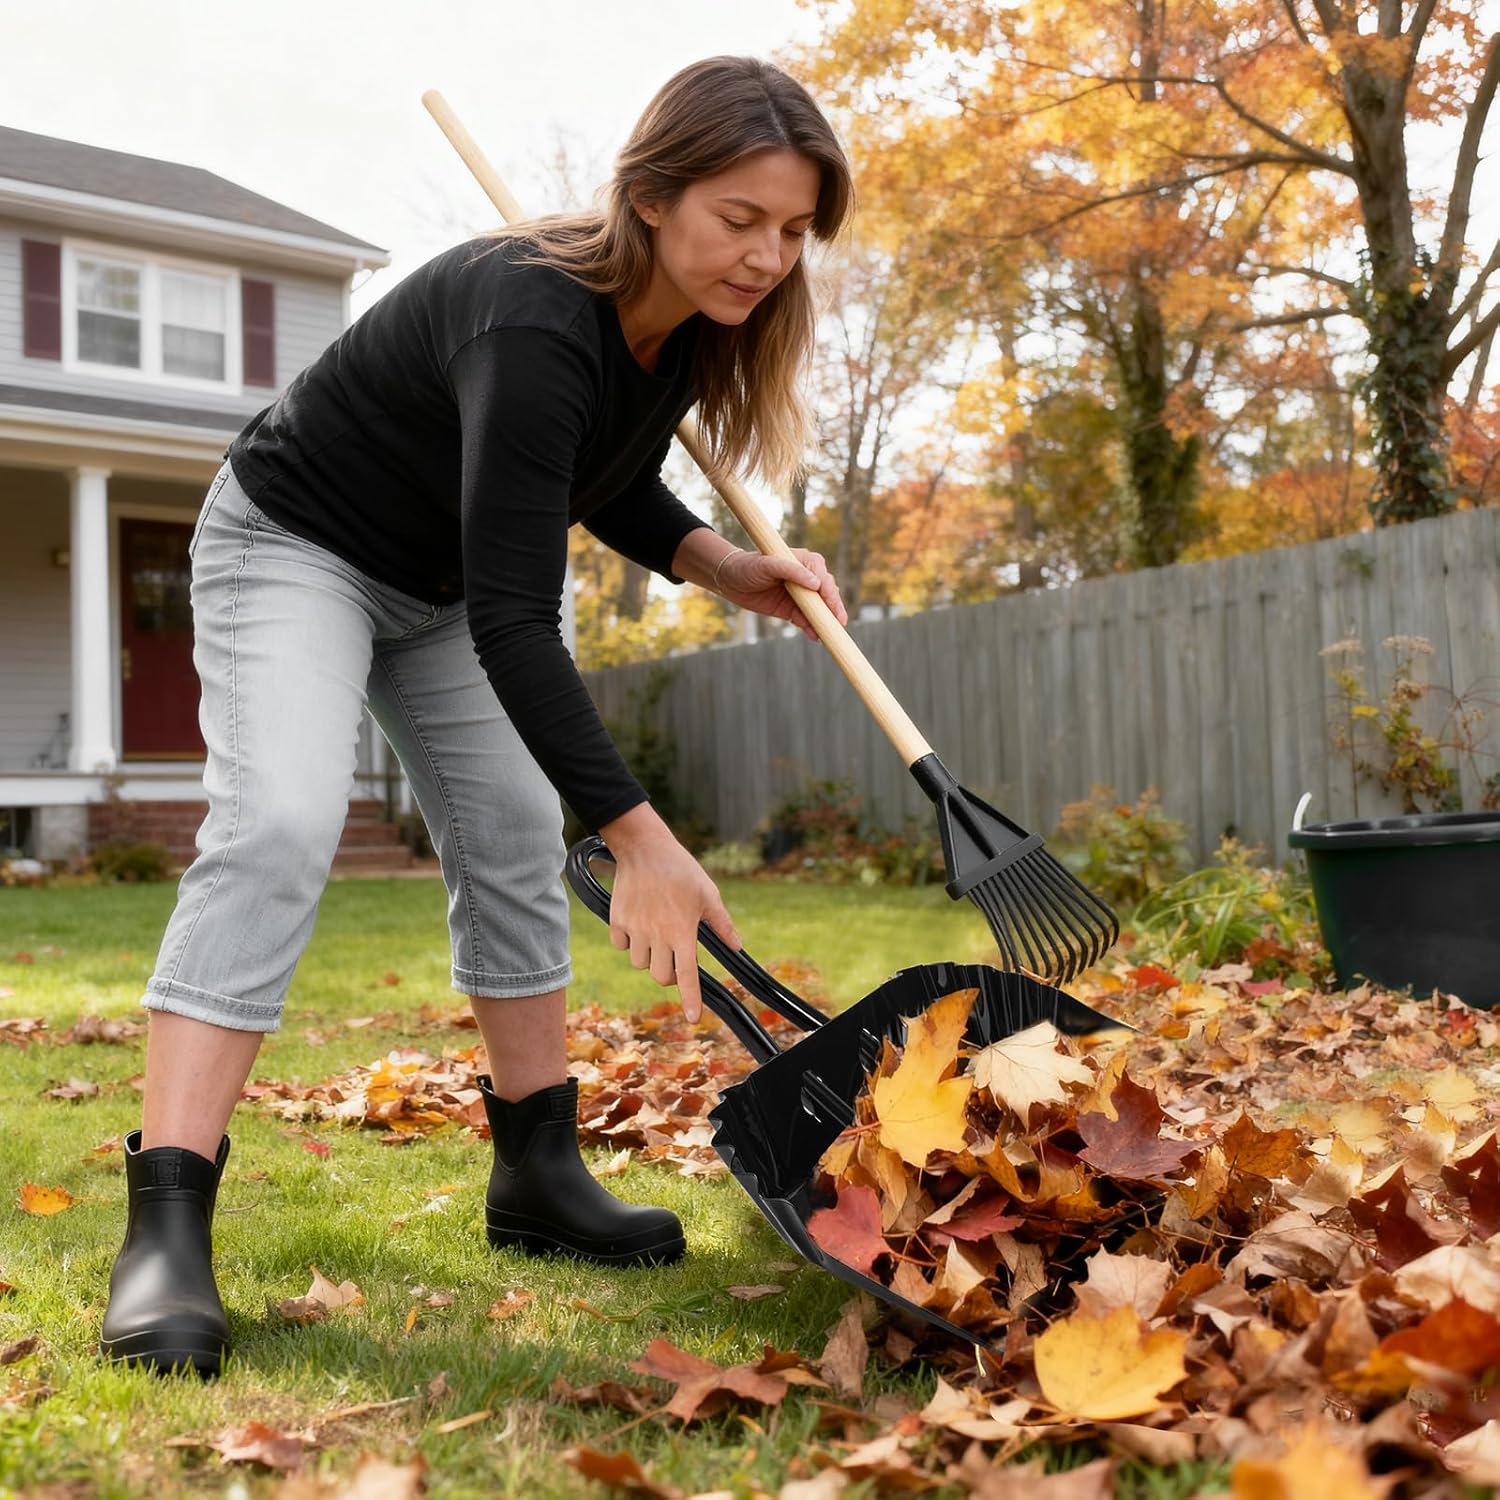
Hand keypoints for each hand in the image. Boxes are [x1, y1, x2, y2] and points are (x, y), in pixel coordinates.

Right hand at [600, 814, 741, 1023]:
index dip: (690, 999)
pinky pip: (621, 944)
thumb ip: (721, 923)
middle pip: (661, 975)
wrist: (644, 848)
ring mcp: (635, 929)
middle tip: (675, 956)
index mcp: (682, 931)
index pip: (687, 975)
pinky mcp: (617, 920)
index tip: (692, 1017)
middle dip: (669, 972)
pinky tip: (638, 922)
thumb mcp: (708, 894)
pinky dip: (629, 941)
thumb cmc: (680, 869)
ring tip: (656, 932)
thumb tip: (736, 946)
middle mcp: (657, 935)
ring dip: (649, 956)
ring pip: (640, 962)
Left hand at [715, 548, 848, 641]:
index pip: (824, 580)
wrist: (729, 580)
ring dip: (823, 622)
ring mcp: (801, 595)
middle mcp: (807, 578)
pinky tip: (815, 636)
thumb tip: (816, 584)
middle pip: (826, 596)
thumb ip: (792, 571)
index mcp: (807, 562)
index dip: (831, 596)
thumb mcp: (768, 565)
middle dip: (833, 611)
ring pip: (818, 611)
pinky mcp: (792, 609)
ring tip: (828, 635)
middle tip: (838, 625)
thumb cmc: (748, 566)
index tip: (835, 610)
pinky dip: (811, 628)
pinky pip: (805, 621)